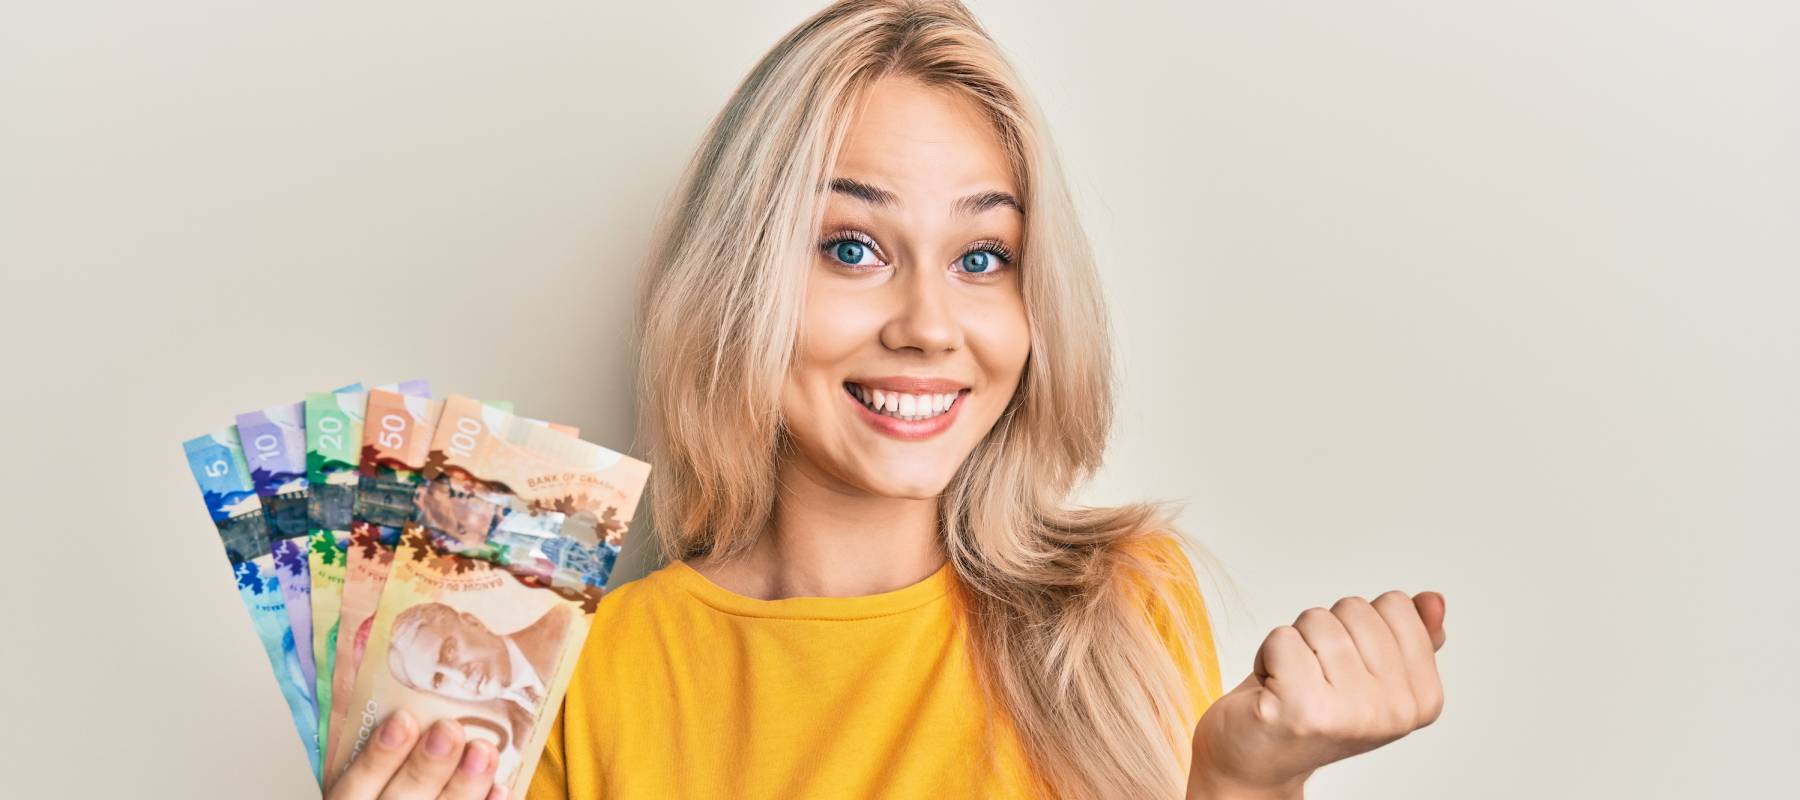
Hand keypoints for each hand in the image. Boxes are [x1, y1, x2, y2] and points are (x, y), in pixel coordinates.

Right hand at [325, 709, 506, 799]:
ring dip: (464, 784)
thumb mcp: (367, 777)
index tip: (402, 719)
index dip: (378, 755)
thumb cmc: (386, 787)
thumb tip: (407, 706)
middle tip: (448, 730)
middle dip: (427, 765)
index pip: (356, 786)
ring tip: (483, 750)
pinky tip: (501, 788)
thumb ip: (378, 749)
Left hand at [1189, 591, 1447, 796]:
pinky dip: (1267, 654)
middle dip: (1325, 630)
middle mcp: (1395, 711)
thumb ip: (1405, 635)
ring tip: (1292, 682)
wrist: (1257, 761)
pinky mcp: (1302, 709)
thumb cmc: (1309, 708)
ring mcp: (1351, 713)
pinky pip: (1282, 637)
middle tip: (1314, 675)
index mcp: (1422, 698)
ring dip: (1295, 642)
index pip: (1396, 605)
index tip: (1346, 664)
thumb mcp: (1368, 670)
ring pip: (1317, 619)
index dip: (1359, 624)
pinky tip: (1272, 689)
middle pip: (1355, 608)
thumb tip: (1433, 599)